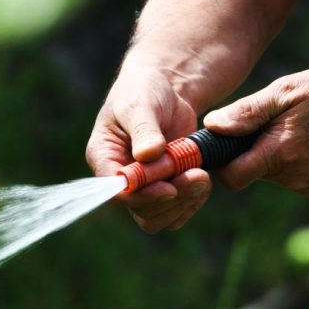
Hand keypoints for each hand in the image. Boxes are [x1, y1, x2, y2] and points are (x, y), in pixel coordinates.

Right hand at [85, 66, 212, 232]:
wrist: (165, 90)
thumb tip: (148, 155)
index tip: (169, 187)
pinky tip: (203, 180)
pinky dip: (192, 201)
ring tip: (202, 176)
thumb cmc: (144, 90)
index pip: (117, 192)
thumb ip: (144, 129)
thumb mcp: (141, 103)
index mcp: (104, 158)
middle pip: (140, 211)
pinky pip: (176, 212)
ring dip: (184, 203)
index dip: (142, 196)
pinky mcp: (164, 189)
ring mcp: (143, 188)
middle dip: (170, 199)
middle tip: (197, 176)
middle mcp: (121, 179)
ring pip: (158, 218)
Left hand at [203, 65, 308, 196]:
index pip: (232, 177)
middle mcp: (292, 177)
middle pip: (250, 171)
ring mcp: (307, 185)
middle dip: (250, 149)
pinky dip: (291, 159)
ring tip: (297, 125)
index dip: (220, 162)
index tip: (221, 144)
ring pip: (270, 172)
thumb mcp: (289, 90)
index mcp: (280, 154)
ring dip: (272, 152)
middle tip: (270, 120)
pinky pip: (290, 176)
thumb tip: (213, 126)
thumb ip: (248, 111)